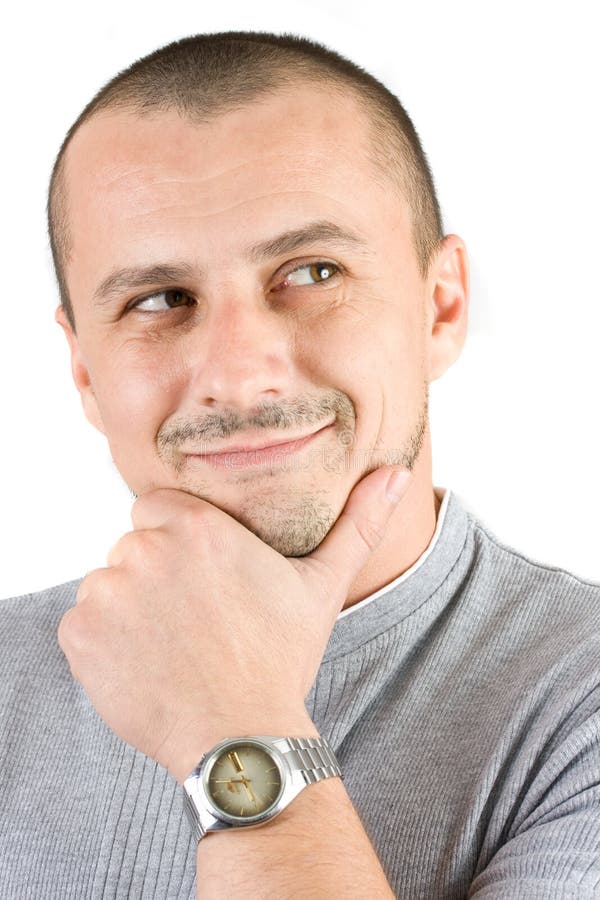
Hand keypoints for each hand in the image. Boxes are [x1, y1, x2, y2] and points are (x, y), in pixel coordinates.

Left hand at [57, 466, 410, 782]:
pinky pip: (82, 623)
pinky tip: (144, 666)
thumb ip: (358, 522)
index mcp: (198, 526)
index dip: (180, 542)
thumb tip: (399, 471)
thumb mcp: (322, 586)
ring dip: (128, 608)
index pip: (160, 509)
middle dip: (155, 575)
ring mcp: (108, 591)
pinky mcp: (80, 634)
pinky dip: (103, 643)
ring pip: (107, 583)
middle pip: (133, 545)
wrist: (240, 737)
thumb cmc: (280, 659)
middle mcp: (145, 548)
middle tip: (194, 619)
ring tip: (172, 645)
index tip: (203, 580)